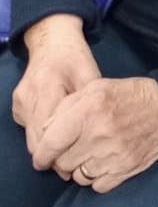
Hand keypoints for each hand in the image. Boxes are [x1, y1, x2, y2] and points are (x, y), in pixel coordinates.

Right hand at [13, 14, 100, 168]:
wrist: (52, 41)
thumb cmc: (75, 58)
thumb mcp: (90, 74)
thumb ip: (88, 104)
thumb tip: (92, 137)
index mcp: (47, 86)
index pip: (48, 131)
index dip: (60, 150)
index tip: (74, 162)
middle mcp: (28, 96)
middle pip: (35, 140)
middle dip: (52, 155)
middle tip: (71, 165)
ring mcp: (19, 102)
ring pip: (30, 138)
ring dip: (46, 148)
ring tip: (66, 152)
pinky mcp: (16, 106)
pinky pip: (28, 129)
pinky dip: (41, 136)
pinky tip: (57, 134)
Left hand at [31, 77, 157, 192]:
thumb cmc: (132, 94)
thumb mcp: (97, 87)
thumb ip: (67, 105)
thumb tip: (46, 130)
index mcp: (89, 110)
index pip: (50, 143)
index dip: (41, 154)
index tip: (42, 157)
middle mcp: (98, 135)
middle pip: (62, 163)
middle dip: (63, 158)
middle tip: (74, 148)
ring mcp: (112, 155)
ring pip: (78, 176)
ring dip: (80, 168)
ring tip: (92, 153)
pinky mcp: (125, 170)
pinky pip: (96, 185)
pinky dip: (97, 177)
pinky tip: (104, 162)